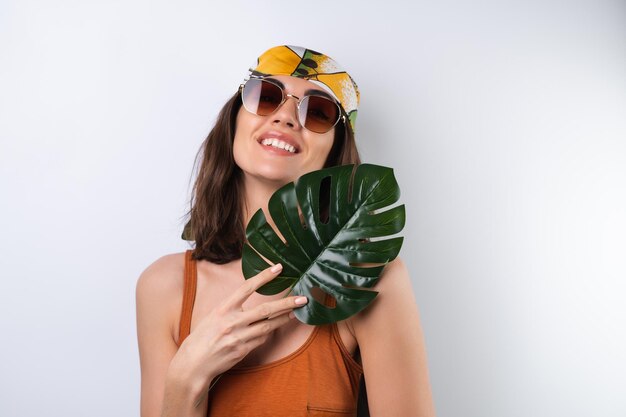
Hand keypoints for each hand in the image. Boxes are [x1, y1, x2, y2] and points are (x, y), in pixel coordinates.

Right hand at [169, 263, 306, 385]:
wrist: (193, 365)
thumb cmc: (201, 338)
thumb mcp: (213, 317)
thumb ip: (231, 310)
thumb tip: (250, 304)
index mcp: (223, 309)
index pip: (247, 288)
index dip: (264, 277)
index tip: (278, 268)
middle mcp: (232, 322)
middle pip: (266, 310)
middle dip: (286, 303)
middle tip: (302, 299)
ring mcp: (239, 337)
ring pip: (268, 326)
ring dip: (284, 319)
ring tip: (296, 312)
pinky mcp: (243, 350)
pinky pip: (261, 339)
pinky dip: (269, 332)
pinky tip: (275, 327)